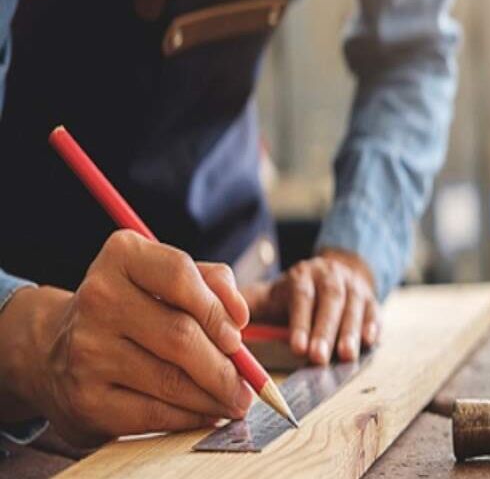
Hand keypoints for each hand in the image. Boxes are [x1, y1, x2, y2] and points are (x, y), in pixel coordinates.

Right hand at [0, 230, 252, 446]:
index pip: (180, 274)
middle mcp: (98, 298)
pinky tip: (206, 413)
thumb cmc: (133, 307)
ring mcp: (87, 350)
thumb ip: (211, 281)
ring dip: (214, 396)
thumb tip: (238, 317)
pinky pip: (154, 414)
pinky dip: (190, 417)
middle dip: (226, 365)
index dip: (217, 307)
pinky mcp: (86, 399)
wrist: (57, 350)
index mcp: (122, 256)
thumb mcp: (164, 278)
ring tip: (234, 399)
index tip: (238, 333)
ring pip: (172, 380)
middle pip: (180, 335)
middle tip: (248, 383)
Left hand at [242, 249, 379, 364]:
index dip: (301, 321)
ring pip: (354, 306)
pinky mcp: (370, 298)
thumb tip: (220, 322)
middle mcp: (330, 276)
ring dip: (350, 331)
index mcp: (302, 275)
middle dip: (325, 330)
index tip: (297, 347)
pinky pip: (374, 310)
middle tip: (319, 358)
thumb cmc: (294, 295)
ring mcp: (353, 286)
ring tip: (346, 356)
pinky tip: (369, 341)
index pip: (302, 295)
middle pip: (330, 300)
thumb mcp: (271, 295)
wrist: (333, 275)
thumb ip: (247, 306)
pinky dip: (372, 325)